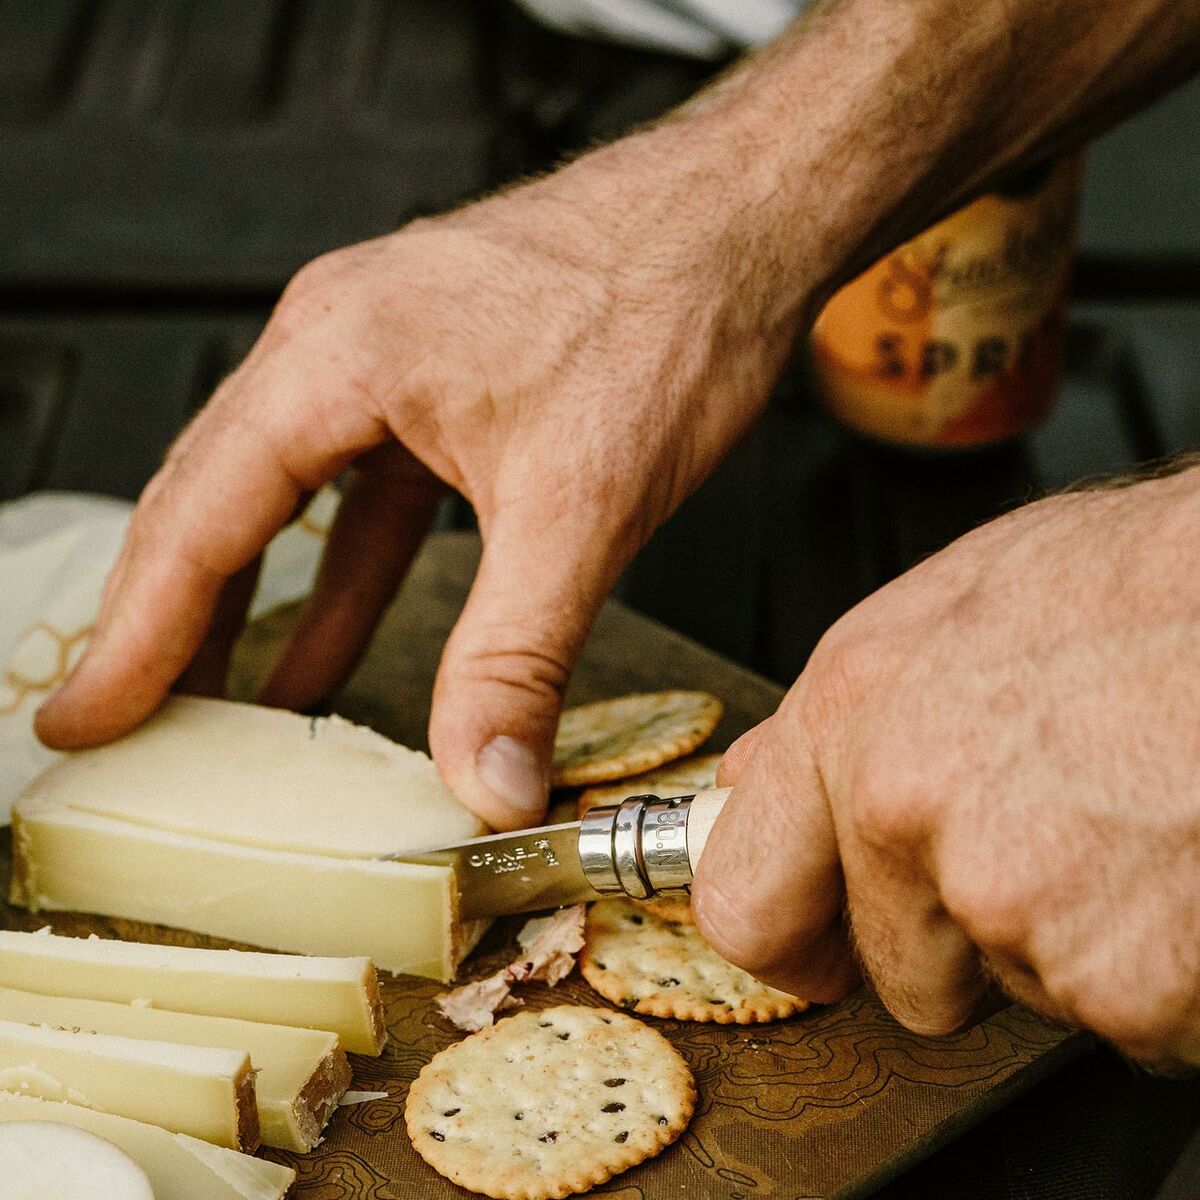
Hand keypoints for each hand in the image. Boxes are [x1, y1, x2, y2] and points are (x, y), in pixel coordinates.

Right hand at [34, 125, 803, 829]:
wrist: (740, 222)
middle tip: (126, 717)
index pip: (199, 517)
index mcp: (337, 357)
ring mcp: (385, 359)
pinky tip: (324, 641)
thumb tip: (485, 778)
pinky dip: (338, 571)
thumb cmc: (666, 308)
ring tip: (211, 701)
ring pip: (282, 499)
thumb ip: (518, 655)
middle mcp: (337, 344)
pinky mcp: (437, 383)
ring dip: (250, 602)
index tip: (90, 712)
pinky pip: (360, 491)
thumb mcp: (582, 506)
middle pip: (214, 501)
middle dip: (167, 620)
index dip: (136, 633)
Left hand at [693, 465, 1199, 1065]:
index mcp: (852, 719)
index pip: (745, 896)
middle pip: (902, 967)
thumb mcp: (954, 605)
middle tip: (1049, 847)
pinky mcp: (1122, 983)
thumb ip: (842, 712)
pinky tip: (1179, 868)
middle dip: (962, 937)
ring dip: (1074, 936)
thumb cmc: (1150, 583)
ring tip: (1132, 823)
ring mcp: (1011, 906)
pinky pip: (1125, 1016)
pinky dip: (1158, 970)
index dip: (789, 935)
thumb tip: (756, 779)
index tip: (815, 946)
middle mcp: (907, 815)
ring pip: (1023, 983)